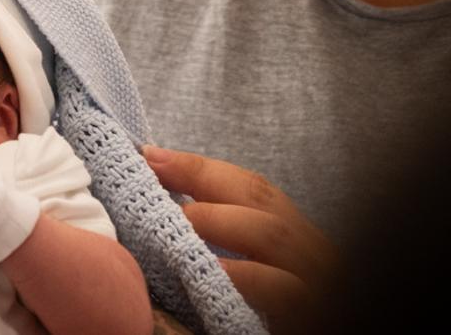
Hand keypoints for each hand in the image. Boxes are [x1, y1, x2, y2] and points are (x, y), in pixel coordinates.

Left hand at [142, 145, 336, 332]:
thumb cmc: (270, 311)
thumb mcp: (253, 266)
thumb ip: (223, 235)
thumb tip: (161, 201)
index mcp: (297, 235)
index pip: (252, 187)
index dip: (200, 167)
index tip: (150, 155)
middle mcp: (312, 250)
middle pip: (260, 200)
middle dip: (202, 179)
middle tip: (151, 174)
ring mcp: (316, 279)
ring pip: (272, 234)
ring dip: (217, 220)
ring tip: (174, 218)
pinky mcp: (310, 310)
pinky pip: (282, 288)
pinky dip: (244, 274)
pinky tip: (212, 267)